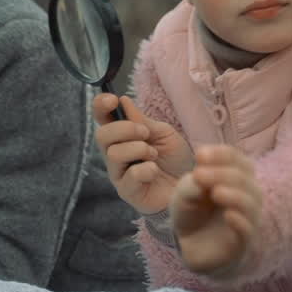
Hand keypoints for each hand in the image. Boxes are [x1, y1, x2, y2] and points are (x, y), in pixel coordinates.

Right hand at [93, 94, 194, 213]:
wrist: (191, 184)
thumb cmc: (174, 159)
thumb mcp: (163, 133)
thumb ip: (142, 120)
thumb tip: (122, 101)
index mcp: (121, 136)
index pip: (101, 117)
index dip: (100, 106)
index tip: (113, 100)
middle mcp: (114, 154)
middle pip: (101, 135)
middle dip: (125, 129)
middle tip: (146, 133)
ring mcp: (118, 174)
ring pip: (114, 154)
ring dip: (139, 149)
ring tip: (154, 155)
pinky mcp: (127, 191)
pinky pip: (130, 175)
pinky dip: (147, 169)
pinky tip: (155, 172)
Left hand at [171, 145, 261, 276]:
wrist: (188, 245)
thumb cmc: (191, 212)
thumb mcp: (184, 193)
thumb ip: (193, 184)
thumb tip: (201, 174)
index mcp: (234, 176)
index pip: (236, 159)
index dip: (221, 154)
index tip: (199, 155)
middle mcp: (246, 194)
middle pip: (245, 178)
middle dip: (222, 173)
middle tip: (199, 174)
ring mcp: (247, 218)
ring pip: (251, 202)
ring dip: (235, 194)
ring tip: (215, 192)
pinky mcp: (243, 242)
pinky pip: (249, 230)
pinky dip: (241, 221)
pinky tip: (228, 215)